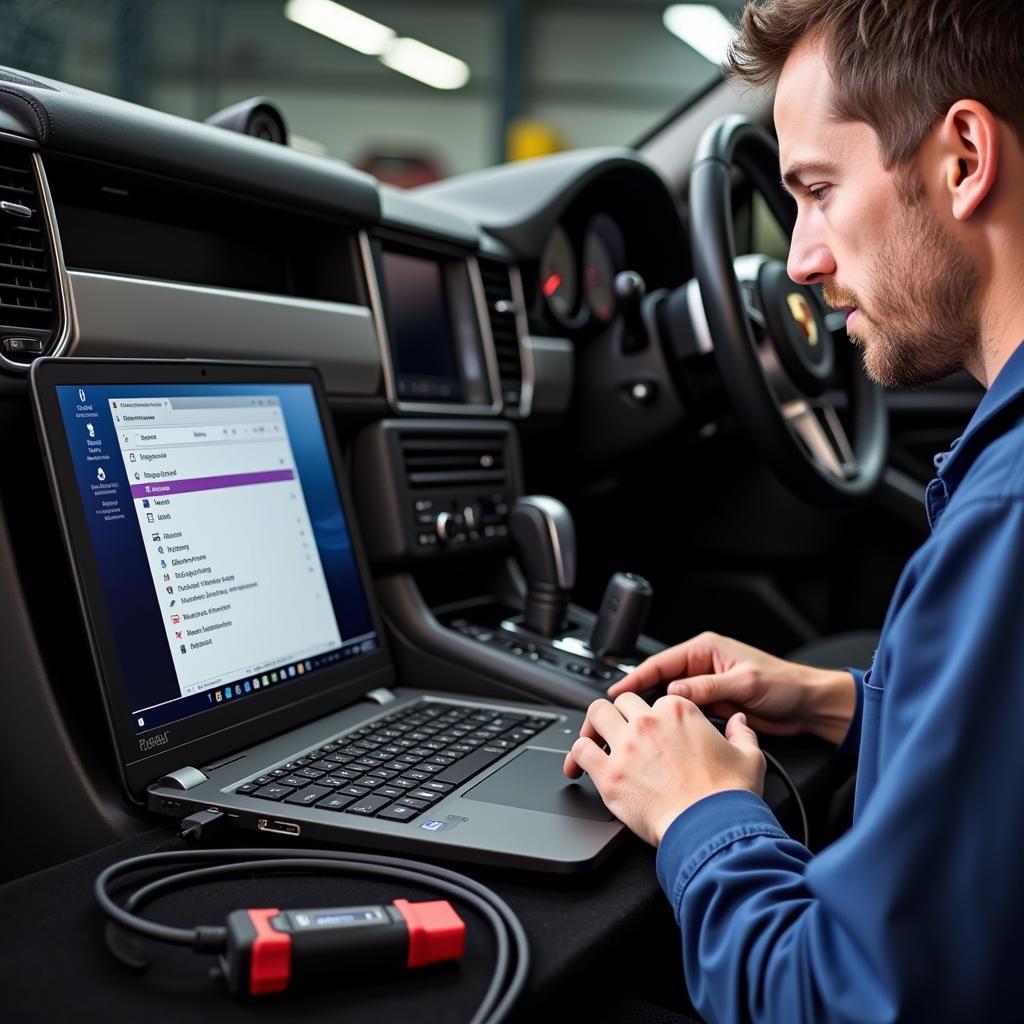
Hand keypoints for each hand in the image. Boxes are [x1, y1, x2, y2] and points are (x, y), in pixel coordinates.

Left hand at [563, 693, 765, 845]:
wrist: (712, 829)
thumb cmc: (729, 797)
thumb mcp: (750, 757)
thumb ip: (742, 733)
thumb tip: (739, 722)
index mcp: (679, 711)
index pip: (655, 700)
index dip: (653, 715)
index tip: (652, 728)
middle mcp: (648, 722)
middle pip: (622, 702)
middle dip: (621, 714)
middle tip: (620, 732)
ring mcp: (626, 746)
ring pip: (596, 714)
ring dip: (594, 725)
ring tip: (595, 739)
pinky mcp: (609, 774)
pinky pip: (580, 750)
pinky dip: (578, 755)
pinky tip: (581, 765)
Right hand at [608, 632, 855, 745]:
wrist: (808, 706)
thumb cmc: (784, 685)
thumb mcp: (745, 683)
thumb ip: (708, 687)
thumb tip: (674, 691)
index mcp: (706, 650)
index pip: (662, 662)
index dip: (637, 676)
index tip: (618, 691)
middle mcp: (703, 666)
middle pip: (660, 680)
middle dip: (640, 695)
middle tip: (620, 713)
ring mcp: (707, 688)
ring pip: (671, 700)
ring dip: (657, 712)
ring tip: (636, 727)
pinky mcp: (714, 707)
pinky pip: (686, 715)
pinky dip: (674, 724)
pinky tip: (663, 736)